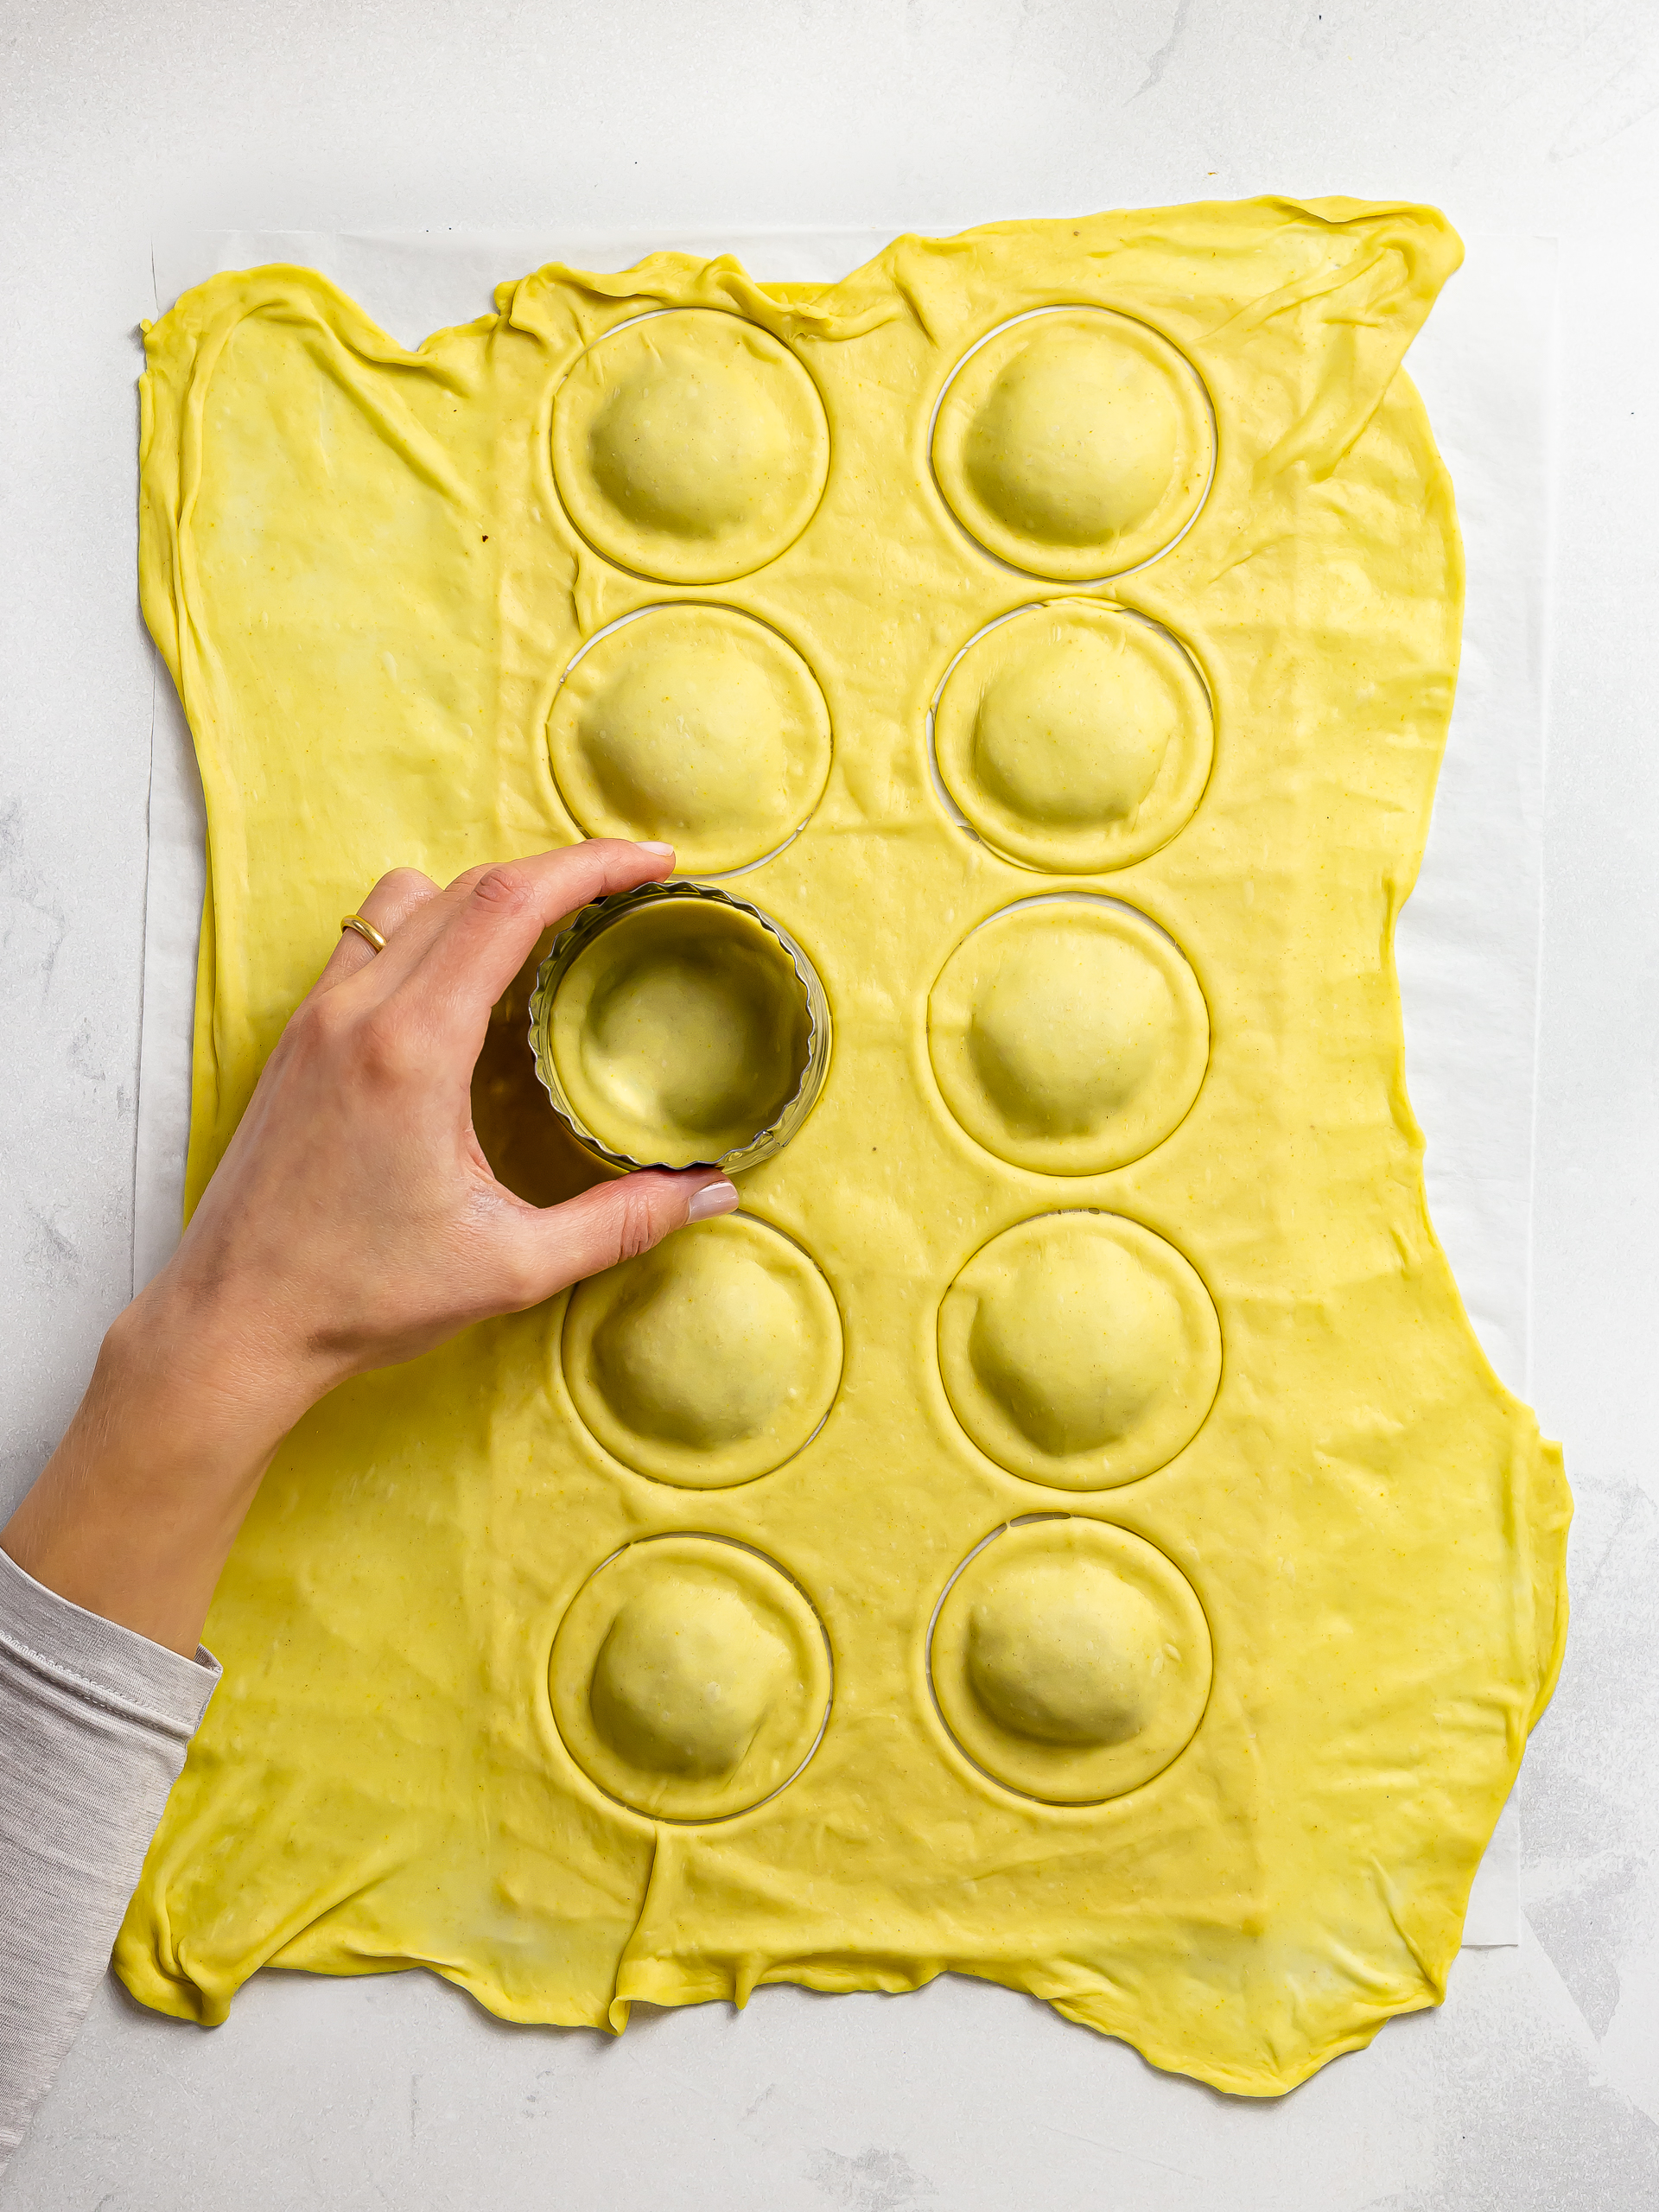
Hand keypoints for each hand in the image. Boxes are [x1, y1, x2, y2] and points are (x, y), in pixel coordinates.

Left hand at [2, 840, 736, 1653]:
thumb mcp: (511, 1266)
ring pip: (409, 898)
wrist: (233, 1325)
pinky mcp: (297, 1040)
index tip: (654, 861)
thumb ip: (621, 1223)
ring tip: (547, 932)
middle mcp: (356, 1011)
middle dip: (556, 871)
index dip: (591, 866)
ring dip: (484, 894)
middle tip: (626, 889)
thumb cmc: (358, 1299)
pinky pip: (371, 941)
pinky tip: (469, 988)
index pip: (509, 903)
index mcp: (412, 1046)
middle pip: (469, 884)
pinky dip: (431, 930)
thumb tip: (713, 1193)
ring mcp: (317, 1018)